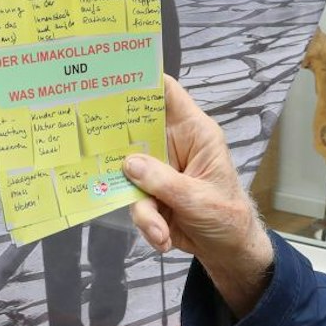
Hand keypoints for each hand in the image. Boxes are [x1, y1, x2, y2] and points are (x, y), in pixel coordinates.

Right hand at [124, 76, 274, 313]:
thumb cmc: (226, 214)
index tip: (112, 76)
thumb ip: (164, 181)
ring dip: (143, 207)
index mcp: (193, 132)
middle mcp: (172, 145)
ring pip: (130, 175)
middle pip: (136, 130)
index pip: (168, 94)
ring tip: (159, 230)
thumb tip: (129, 164)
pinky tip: (162, 238)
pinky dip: (147, 224)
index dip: (144, 80)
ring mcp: (157, 169)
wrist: (227, 249)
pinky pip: (134, 201)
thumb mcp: (198, 198)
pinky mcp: (149, 193)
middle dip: (119, 146)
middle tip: (98, 152)